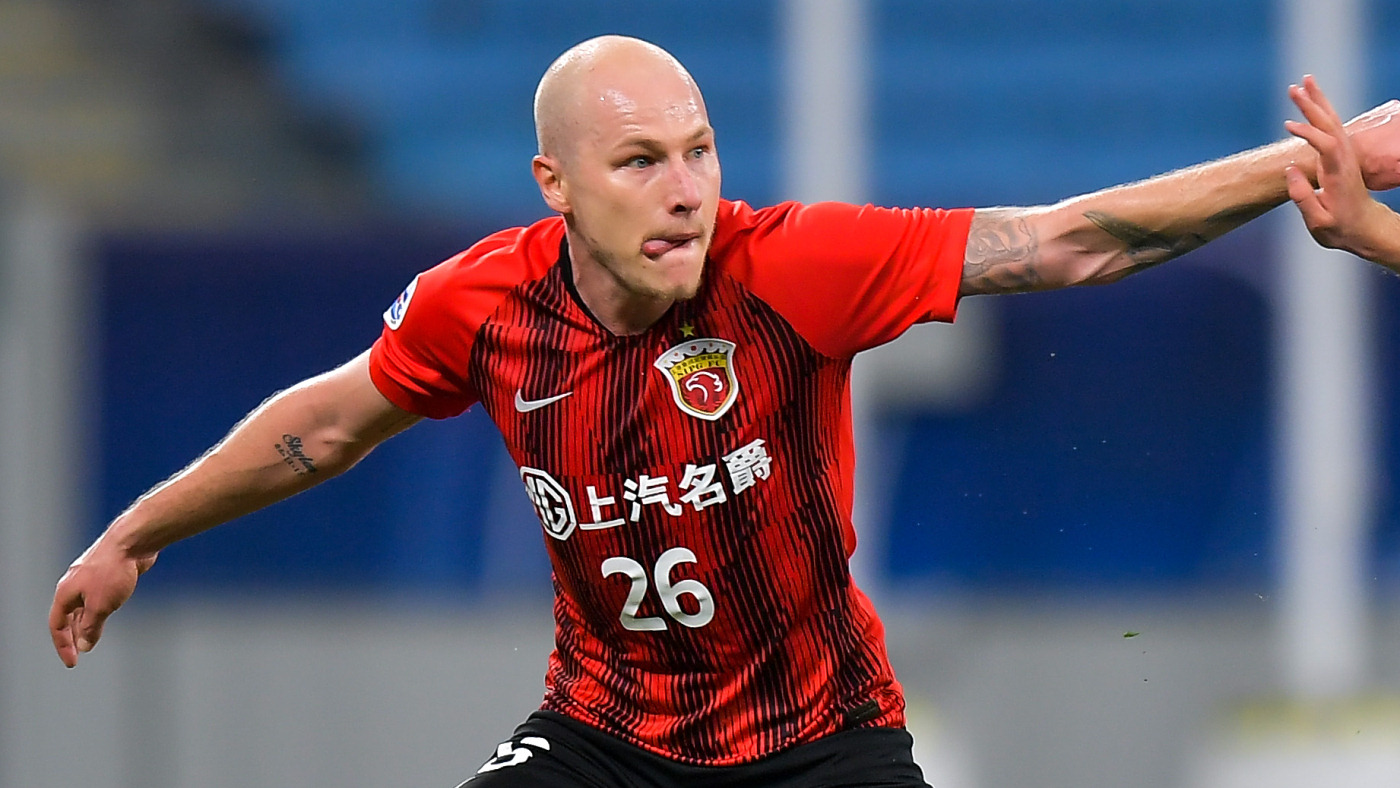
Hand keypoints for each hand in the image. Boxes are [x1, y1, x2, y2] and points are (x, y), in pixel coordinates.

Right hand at [49, 538, 156, 667]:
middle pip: (68, 616)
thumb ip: (91, 627)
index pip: (57, 625)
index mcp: (65, 593)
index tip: (72, 662)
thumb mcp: (99, 606)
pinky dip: (98, 610)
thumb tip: (85, 645)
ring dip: (85, 623)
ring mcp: (89, 578)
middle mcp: (73, 585)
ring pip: (82, 606)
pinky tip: (106, 615)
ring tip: (89, 639)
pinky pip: (96, 597)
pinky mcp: (106, 574)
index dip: (62, 645)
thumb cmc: (113, 571)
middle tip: (79, 653)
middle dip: (72, 636)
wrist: (132, 542)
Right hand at [1285, 75, 1399, 265]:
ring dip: (1317, 102)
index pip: (1327, 145)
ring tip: (1303, 83)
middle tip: (1295, 88)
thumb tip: (1289, 170)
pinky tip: (1311, 101)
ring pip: (1332, 122)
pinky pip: (1330, 127)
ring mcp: (1344, 155)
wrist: (1364, 226)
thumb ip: (1303, 197)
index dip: (1309, 133)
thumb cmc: (1340, 228)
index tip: (1288, 125)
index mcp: (1339, 175)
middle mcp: (1344, 160)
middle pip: (1330, 125)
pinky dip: (1320, 111)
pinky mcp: (1339, 155)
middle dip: (1313, 105)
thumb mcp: (1319, 222)